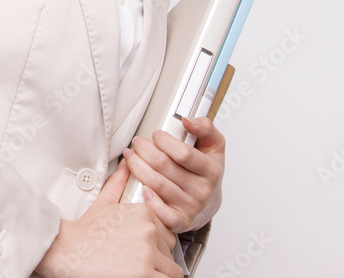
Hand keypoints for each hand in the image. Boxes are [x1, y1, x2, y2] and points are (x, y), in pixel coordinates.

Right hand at [36, 158, 182, 277]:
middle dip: (158, 258)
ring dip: (159, 272)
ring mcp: (148, 253)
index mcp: (143, 213)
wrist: (67, 251)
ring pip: (170, 270)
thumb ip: (118, 183)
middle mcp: (149, 231)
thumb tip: (127, 165)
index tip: (143, 250)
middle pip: (168, 251)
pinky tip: (140, 276)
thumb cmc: (84, 233)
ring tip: (139, 271)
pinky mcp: (145, 274)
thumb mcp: (103, 203)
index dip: (156, 243)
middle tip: (138, 262)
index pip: (166, 232)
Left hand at [124, 115, 224, 233]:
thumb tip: (187, 121)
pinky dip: (149, 200)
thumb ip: (205, 128)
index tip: (156, 134)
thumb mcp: (214, 146)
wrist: (209, 203)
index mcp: (211, 170)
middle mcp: (202, 190)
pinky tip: (141, 187)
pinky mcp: (180, 221)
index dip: (165, 141)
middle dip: (144, 150)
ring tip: (130, 156)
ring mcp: (190, 207)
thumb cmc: (206, 171)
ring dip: (137, 167)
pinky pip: (162, 214)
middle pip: (164, 166)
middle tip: (137, 143)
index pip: (183, 153)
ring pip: (156, 184)